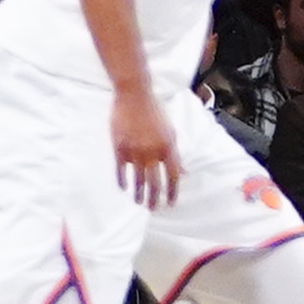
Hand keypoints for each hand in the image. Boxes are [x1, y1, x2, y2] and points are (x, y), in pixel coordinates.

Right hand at [106, 82, 181, 210]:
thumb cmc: (154, 111)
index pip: (173, 177)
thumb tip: (184, 172)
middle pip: (154, 183)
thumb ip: (176, 153)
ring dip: (139, 195)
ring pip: (137, 181)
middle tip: (153, 208)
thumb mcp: (171, 131)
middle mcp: (152, 153)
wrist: (133, 95)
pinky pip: (121, 171)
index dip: (172, 192)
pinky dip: (123, 181)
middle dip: (154, 199)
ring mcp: (135, 151)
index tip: (170, 203)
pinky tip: (124, 188)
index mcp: (168, 147)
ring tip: (139, 202)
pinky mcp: (120, 148)